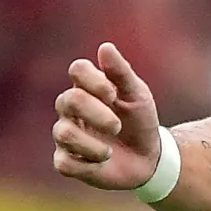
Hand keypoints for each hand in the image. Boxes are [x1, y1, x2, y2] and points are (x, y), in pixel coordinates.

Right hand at [53, 43, 163, 189]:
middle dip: (97, 114)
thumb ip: (121, 73)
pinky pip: (64, 163)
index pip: (78, 70)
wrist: (148, 160)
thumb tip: (105, 47)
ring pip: (63, 133)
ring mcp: (65, 134)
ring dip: (92, 144)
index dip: (95, 81)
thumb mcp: (137, 96)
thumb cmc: (139, 122)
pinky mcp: (66, 161)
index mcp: (87, 87)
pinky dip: (87, 164)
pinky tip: (101, 163)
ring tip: (110, 151)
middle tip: (117, 126)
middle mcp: (70, 108)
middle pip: (69, 100)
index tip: (113, 95)